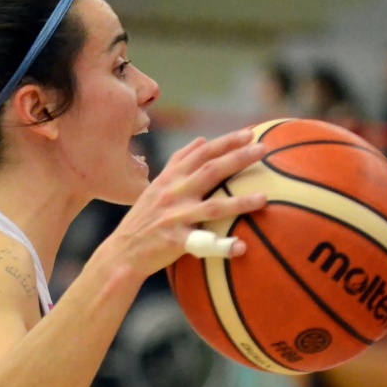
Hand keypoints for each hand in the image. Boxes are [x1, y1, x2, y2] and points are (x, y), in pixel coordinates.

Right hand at [96, 127, 268, 280]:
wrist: (122, 252)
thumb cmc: (143, 219)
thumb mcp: (156, 186)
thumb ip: (178, 163)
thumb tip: (202, 140)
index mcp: (170, 179)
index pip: (200, 153)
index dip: (225, 142)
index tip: (249, 134)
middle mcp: (172, 194)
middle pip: (209, 172)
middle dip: (237, 158)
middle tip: (263, 150)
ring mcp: (174, 218)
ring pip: (211, 207)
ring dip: (239, 202)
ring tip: (264, 198)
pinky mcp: (174, 242)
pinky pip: (202, 244)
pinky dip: (222, 247)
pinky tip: (241, 248)